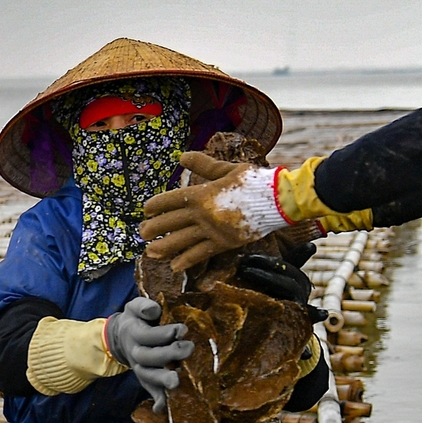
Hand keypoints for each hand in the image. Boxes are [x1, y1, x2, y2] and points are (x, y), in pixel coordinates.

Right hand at [103, 297, 193, 411]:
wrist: (121, 337)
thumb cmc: (136, 320)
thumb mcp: (134, 307)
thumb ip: (143, 306)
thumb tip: (154, 311)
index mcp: (133, 334)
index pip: (148, 335)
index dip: (165, 333)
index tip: (183, 329)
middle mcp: (136, 353)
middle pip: (148, 357)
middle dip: (169, 354)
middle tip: (189, 348)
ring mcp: (140, 368)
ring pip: (148, 376)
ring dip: (162, 380)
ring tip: (177, 382)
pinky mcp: (146, 379)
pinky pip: (150, 391)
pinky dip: (157, 400)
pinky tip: (162, 408)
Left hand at [140, 152, 271, 272]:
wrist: (279, 199)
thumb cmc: (254, 181)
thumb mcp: (226, 169)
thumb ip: (203, 164)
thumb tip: (181, 156)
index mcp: (201, 193)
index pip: (169, 200)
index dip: (155, 206)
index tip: (146, 210)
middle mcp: (203, 213)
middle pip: (169, 222)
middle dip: (152, 228)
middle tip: (141, 233)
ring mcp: (212, 230)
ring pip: (180, 241)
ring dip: (162, 247)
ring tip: (150, 252)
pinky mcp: (224, 243)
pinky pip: (200, 254)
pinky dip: (186, 261)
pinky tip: (174, 266)